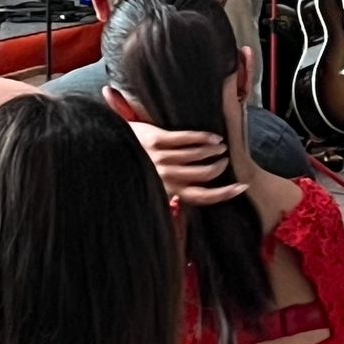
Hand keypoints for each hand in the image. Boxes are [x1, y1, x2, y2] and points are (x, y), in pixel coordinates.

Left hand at [126, 121, 245, 206]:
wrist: (102, 150)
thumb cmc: (127, 171)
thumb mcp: (147, 190)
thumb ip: (165, 197)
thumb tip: (179, 206)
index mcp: (165, 191)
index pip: (201, 197)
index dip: (224, 194)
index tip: (242, 188)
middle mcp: (166, 177)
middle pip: (206, 175)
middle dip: (220, 167)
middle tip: (224, 161)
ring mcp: (161, 158)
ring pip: (199, 156)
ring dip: (215, 152)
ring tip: (220, 147)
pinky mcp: (157, 141)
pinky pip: (188, 138)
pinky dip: (206, 138)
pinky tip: (214, 137)